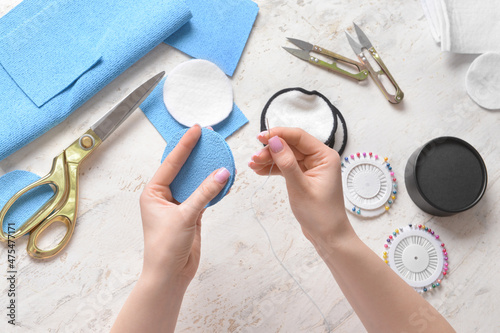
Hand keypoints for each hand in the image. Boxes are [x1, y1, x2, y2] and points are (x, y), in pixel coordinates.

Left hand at [139, 125, 229, 284]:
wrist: (170, 275)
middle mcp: (164, 196)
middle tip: (207, 136)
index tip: (196, 130)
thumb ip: (204, 193)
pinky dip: (213, 187)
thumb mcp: (185, 216)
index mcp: (153, 193)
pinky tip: (222, 176)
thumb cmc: (164, 248)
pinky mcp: (191, 214)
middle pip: (182, 169)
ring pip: (194, 181)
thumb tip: (221, 174)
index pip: (171, 163)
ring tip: (216, 152)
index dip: (184, 146)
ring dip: (205, 170)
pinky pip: (204, 194)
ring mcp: (179, 205)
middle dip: (195, 153)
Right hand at [248, 127, 354, 251]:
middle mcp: (320, 159)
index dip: (279, 134)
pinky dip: (274, 168)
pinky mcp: (304, 177)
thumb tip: (275, 142)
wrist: (328, 236)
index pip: (299, 137)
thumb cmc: (320, 214)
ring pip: (287, 156)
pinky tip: (260, 170)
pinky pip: (287, 167)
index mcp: (325, 157)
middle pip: (291, 146)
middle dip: (271, 150)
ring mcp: (312, 168)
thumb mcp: (300, 187)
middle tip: (254, 158)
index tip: (260, 137)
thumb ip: (286, 163)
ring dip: (270, 159)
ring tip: (253, 165)